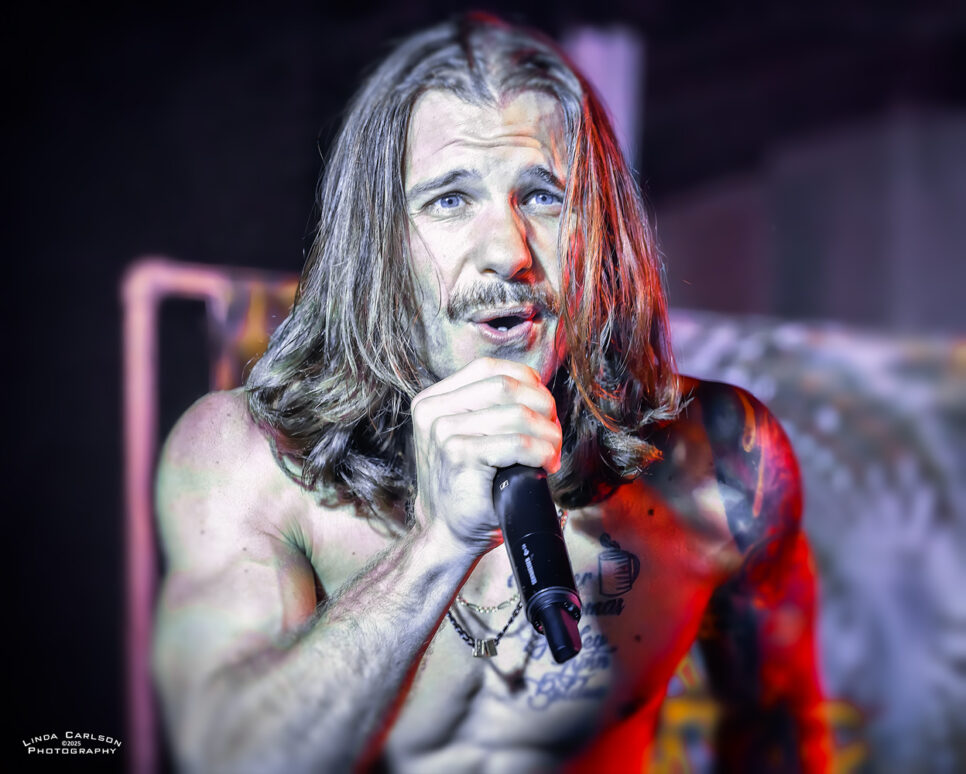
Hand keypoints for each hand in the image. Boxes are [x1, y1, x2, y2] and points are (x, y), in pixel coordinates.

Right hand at [410, 357, 561, 553]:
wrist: (449, 534)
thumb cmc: (469, 487)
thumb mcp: (469, 437)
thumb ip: (488, 409)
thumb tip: (537, 386)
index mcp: (432, 401)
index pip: (489, 368)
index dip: (526, 381)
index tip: (543, 408)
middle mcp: (432, 411)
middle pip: (506, 386)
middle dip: (542, 407)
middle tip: (552, 435)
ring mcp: (443, 432)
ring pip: (517, 414)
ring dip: (547, 434)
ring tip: (551, 453)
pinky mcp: (458, 455)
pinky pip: (518, 443)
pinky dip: (541, 453)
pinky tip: (545, 465)